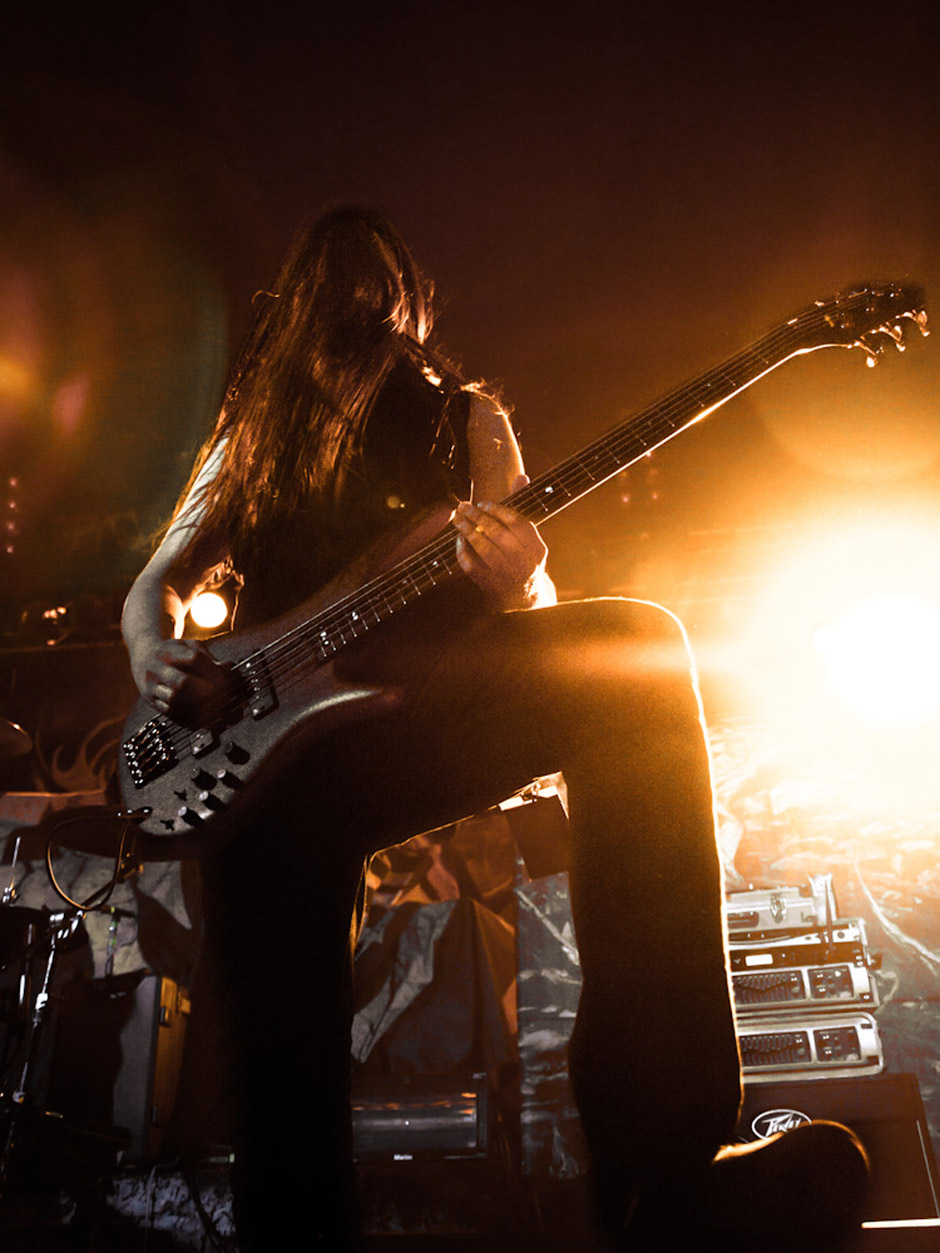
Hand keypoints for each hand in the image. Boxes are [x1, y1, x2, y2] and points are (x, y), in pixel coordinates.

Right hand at [138, 638, 233, 725]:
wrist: (142, 654)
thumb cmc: (173, 651)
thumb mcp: (189, 646)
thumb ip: (209, 657)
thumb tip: (228, 668)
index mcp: (170, 651)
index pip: (194, 659)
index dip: (213, 671)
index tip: (227, 680)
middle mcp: (158, 668)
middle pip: (182, 682)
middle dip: (206, 692)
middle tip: (222, 697)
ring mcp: (152, 685)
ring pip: (174, 700)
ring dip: (197, 705)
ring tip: (214, 708)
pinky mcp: (151, 700)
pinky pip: (170, 711)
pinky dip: (187, 713)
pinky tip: (201, 714)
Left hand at [453, 476, 548, 609]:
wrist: (524, 597)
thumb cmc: (525, 558)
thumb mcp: (529, 536)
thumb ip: (523, 506)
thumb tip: (522, 476)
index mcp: (536, 548)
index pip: (518, 523)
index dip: (498, 511)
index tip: (483, 504)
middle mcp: (524, 562)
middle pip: (498, 534)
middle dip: (478, 518)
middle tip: (464, 506)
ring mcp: (506, 575)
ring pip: (484, 549)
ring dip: (467, 531)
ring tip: (457, 519)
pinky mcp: (490, 585)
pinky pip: (472, 565)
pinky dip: (463, 550)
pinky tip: (459, 538)